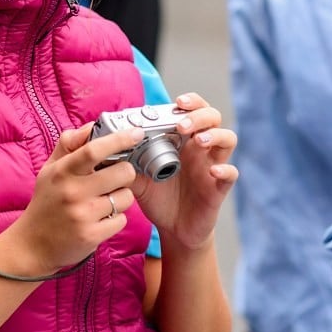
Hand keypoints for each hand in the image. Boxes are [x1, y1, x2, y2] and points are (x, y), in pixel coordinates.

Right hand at [4, 122, 144, 275]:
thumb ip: (69, 144)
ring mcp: (83, 215)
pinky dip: (115, 218)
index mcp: (62, 171)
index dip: (119, 139)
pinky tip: (100, 219)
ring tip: (104, 201)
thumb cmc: (46, 201)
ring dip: (120, 198)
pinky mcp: (92, 235)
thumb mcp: (50, 169)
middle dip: (125, 172)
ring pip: (125, 197)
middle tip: (116, 177)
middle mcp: (72, 191)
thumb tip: (92, 125)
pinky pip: (121, 219)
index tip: (136, 133)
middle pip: (122, 172)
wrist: (32, 244)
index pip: (94, 150)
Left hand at [129, 92, 237, 249]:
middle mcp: (199, 148)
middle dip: (199, 115)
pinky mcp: (218, 187)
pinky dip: (225, 170)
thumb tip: (101, 149)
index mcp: (181, 139)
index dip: (189, 101)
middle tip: (182, 125)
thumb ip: (124, 161)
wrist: (173, 230)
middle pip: (213, 117)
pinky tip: (213, 172)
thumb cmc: (157, 197)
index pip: (192, 109)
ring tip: (198, 141)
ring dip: (214, 135)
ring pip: (227, 139)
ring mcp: (211, 165)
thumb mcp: (137, 177)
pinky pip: (230, 174)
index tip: (177, 102)